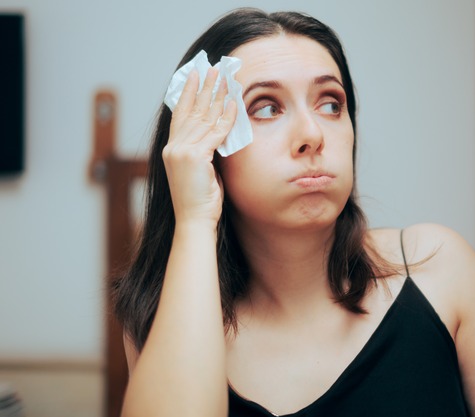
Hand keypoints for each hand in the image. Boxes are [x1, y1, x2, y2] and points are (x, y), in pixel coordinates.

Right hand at [162, 67, 236, 227]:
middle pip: (191, 110)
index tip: (194, 75)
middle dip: (203, 88)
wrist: (194, 221)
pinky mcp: (194, 157)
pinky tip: (233, 104)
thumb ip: (205, 150)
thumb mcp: (201, 170)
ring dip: (216, 96)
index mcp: (172, 149)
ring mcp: (182, 151)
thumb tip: (219, 133)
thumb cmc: (201, 201)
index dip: (187, 93)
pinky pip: (215, 132)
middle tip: (212, 68)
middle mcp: (174, 147)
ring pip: (203, 117)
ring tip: (225, 78)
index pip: (180, 114)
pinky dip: (226, 118)